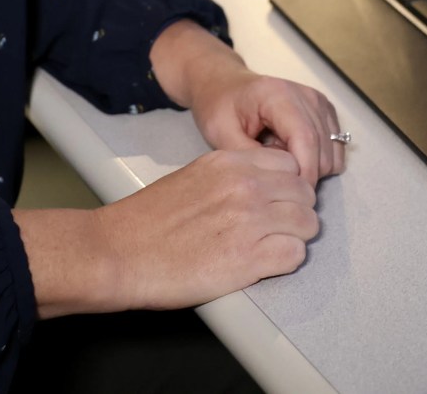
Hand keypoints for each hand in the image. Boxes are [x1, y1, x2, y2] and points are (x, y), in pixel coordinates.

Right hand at [17, 147, 319, 315]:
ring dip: (295, 236)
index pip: (290, 164)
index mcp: (230, 163)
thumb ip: (230, 177)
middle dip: (297, 211)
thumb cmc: (146, 221)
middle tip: (278, 228)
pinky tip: (264, 263)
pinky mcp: (249, 259)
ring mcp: (250, 221)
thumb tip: (260, 188)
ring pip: (309, 223)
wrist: (118, 252)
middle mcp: (245, 186)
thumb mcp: (193, 177)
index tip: (278, 201)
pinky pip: (295, 255)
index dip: (288, 186)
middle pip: (305, 193)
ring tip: (272, 247)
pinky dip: (286, 261)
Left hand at [149, 22, 346, 185]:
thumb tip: (280, 180)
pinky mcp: (324, 110)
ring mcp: (318, 102)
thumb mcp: (221, 133)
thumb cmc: (220, 107)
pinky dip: (317, 160)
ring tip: (278, 160)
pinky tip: (290, 154)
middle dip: (304, 175)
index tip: (288, 198)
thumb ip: (250, 158)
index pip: (306, 140)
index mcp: (279, 96)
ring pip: (332, 152)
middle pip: (322, 149)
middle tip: (272, 176)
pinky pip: (335, 147)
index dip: (303, 174)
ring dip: (310, 167)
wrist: (225, 85)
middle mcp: (306, 95)